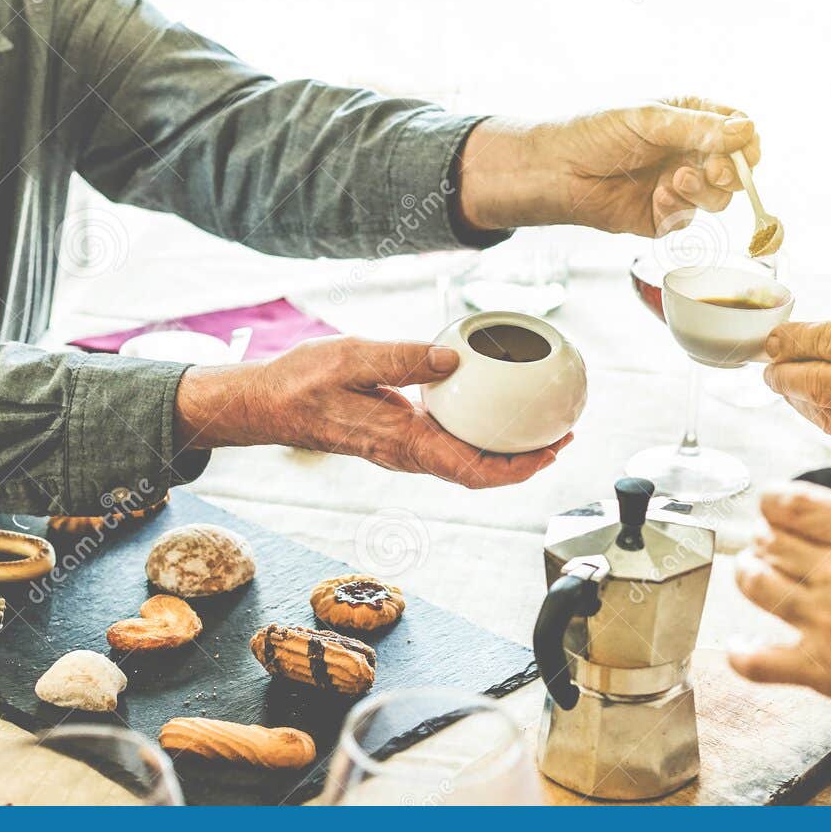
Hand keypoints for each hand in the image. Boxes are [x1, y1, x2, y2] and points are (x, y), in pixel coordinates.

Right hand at [175, 336, 570, 488]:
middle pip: (480, 472)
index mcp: (403, 445)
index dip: (519, 468)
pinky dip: (480, 432)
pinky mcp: (399, 435)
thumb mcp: (350, 358)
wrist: (268, 403)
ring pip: (467, 461)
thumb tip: (452, 359)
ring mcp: (405, 448)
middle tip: (562, 434)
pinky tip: (493, 406)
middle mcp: (409, 455)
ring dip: (507, 449)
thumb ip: (401, 359)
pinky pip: (450, 442)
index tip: (552, 450)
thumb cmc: (301, 383)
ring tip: (540, 423)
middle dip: (526, 460)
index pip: (473, 471)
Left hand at [457, 97, 760, 236]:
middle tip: (712, 169)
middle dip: (730, 172)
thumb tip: (745, 132)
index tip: (744, 151)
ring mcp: (678, 187)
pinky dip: (679, 208)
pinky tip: (658, 197)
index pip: (737, 132)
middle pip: (735, 170)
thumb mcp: (649, 120)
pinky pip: (689, 219)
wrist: (555, 171)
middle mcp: (688, 154)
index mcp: (690, 121)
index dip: (746, 144)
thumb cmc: (594, 133)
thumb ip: (698, 128)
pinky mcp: (663, 217)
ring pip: (718, 199)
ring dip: (705, 191)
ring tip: (677, 180)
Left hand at [729, 483, 830, 765]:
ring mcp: (827, 621)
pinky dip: (743, 653)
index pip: (798, 502)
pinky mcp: (821, 669)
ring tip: (751, 574)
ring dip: (749, 577)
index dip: (775, 499)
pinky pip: (757, 660)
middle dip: (764, 538)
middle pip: (772, 541)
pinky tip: (741, 646)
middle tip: (768, 542)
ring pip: (756, 586)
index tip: (773, 503)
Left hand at [763, 321, 830, 493]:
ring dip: (798, 399)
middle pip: (819, 380)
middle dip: (785, 373)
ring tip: (786, 385)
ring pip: (825, 413)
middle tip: (770, 367)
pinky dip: (824, 421)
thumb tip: (810, 342)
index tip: (775, 340)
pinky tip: (816, 409)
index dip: (795, 340)